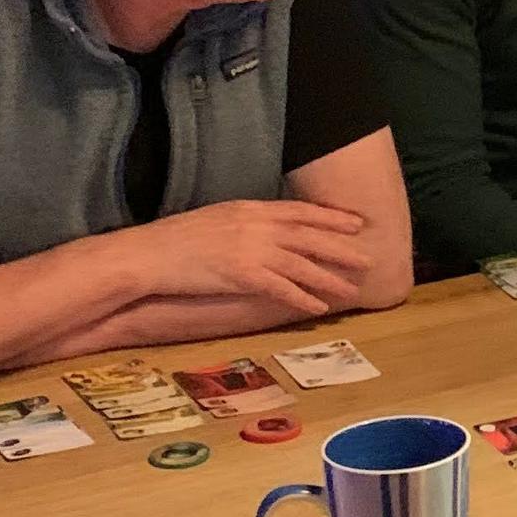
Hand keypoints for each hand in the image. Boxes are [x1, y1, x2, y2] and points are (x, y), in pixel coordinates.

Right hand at [140, 197, 369, 321]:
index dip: (330, 218)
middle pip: (309, 236)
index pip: (299, 211)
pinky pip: (281, 288)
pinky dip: (302, 298)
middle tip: (368, 257)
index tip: (355, 223)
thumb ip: (247, 222)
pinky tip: (319, 307)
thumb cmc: (177, 239)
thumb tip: (268, 228)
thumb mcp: (217, 218)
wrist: (149, 254)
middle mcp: (256, 226)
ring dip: (330, 277)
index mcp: (250, 209)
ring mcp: (250, 250)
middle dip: (341, 247)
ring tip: (353, 289)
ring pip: (302, 264)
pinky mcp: (241, 275)